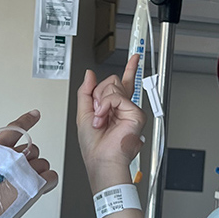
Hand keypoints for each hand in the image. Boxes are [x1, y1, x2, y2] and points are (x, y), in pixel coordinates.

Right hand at [0, 110, 57, 217]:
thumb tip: (8, 167)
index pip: (14, 129)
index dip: (26, 120)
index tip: (36, 114)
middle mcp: (13, 155)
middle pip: (33, 150)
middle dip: (29, 162)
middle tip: (18, 178)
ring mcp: (26, 169)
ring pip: (43, 164)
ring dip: (37, 174)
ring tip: (22, 188)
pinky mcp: (36, 184)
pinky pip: (52, 176)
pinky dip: (47, 183)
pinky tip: (37, 190)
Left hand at [77, 55, 146, 191]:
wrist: (101, 159)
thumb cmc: (93, 146)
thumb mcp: (83, 114)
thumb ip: (86, 92)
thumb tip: (89, 74)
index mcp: (114, 108)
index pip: (123, 84)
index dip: (130, 69)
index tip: (135, 58)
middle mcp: (124, 108)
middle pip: (112, 81)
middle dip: (98, 94)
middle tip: (97, 113)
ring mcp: (131, 110)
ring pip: (113, 86)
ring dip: (100, 103)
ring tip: (100, 120)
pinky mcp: (136, 113)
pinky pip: (116, 96)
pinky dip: (105, 106)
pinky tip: (103, 118)